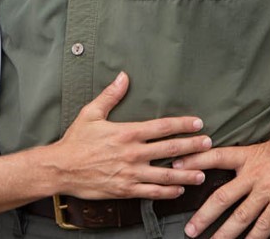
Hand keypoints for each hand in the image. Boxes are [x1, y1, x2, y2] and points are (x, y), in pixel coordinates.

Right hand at [54, 72, 212, 199]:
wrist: (61, 169)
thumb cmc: (76, 140)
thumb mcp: (91, 113)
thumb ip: (110, 95)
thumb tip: (123, 76)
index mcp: (127, 132)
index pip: (162, 127)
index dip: (182, 124)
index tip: (198, 123)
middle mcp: (132, 153)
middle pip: (169, 149)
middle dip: (192, 146)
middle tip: (208, 144)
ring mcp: (130, 173)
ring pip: (165, 174)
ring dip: (185, 173)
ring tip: (201, 172)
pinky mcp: (125, 190)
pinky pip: (151, 192)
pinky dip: (167, 192)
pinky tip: (178, 191)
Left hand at [174, 122, 269, 238]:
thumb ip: (260, 144)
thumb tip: (251, 145)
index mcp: (251, 153)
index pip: (215, 156)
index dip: (194, 162)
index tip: (175, 167)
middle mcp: (255, 172)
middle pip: (222, 196)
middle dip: (203, 215)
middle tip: (189, 230)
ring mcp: (269, 189)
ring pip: (239, 216)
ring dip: (223, 233)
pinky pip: (264, 226)